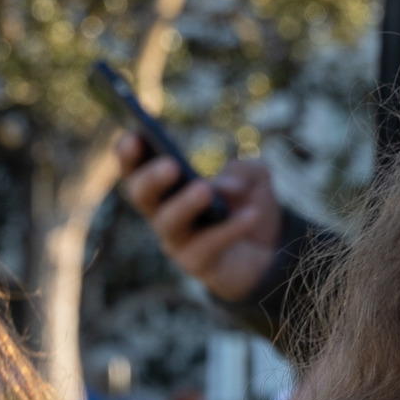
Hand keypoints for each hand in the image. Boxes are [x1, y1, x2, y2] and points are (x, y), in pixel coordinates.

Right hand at [115, 136, 282, 303]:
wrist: (270, 250)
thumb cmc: (248, 203)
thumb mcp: (255, 176)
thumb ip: (244, 170)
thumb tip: (226, 187)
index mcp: (165, 186)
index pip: (136, 168)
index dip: (130, 153)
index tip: (135, 134)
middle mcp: (162, 213)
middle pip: (141, 196)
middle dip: (152, 179)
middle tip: (170, 164)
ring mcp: (177, 241)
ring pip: (169, 224)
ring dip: (184, 205)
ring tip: (204, 190)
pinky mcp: (197, 264)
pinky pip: (207, 246)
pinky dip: (229, 229)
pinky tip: (251, 214)